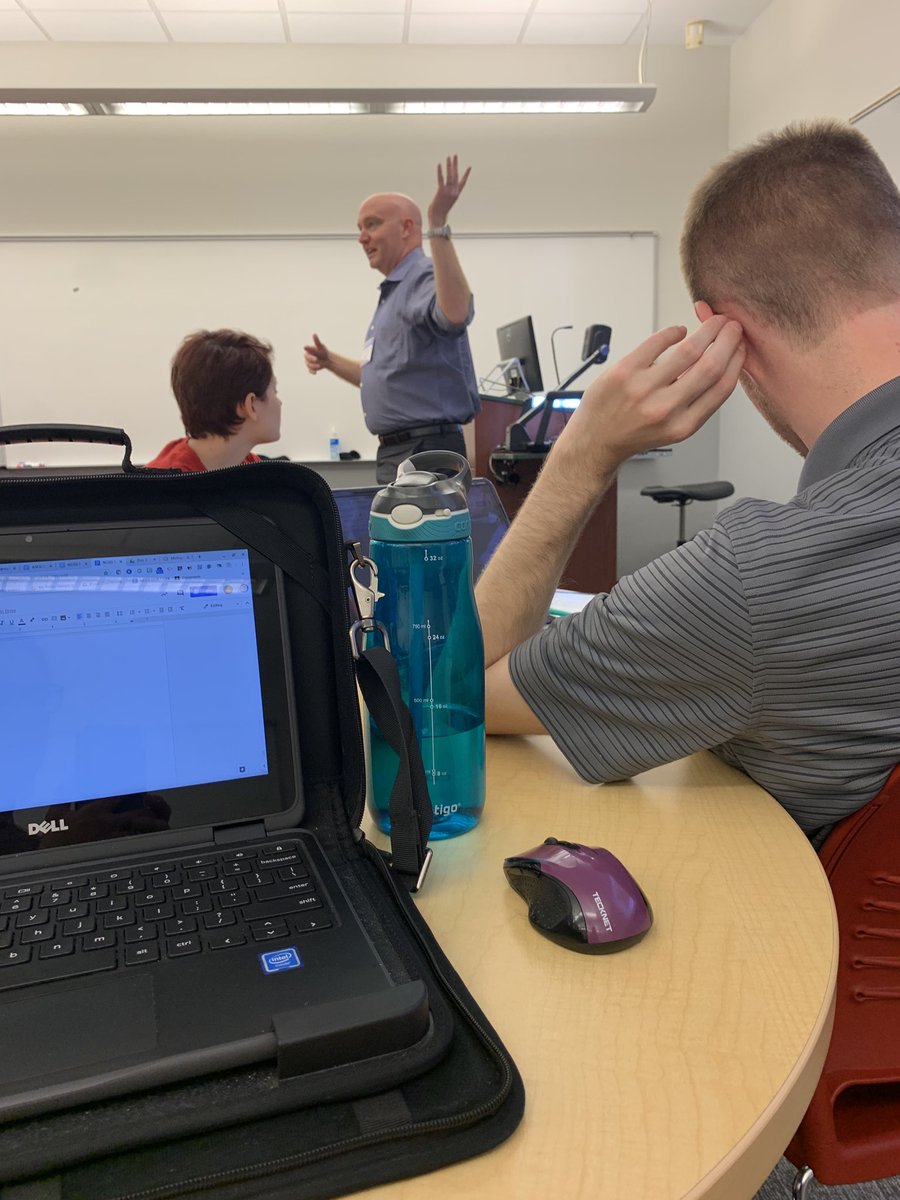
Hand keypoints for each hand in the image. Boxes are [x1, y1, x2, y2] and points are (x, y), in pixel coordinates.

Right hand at [303, 333, 329, 374]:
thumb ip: (317, 342)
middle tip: (317, 360)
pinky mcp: (310, 368)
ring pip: (308, 365)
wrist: (327, 359)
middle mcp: (307, 356)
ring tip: (319, 366)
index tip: (315, 357)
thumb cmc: (323, 351)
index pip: (307, 353)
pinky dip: (312, 371)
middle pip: (307, 359)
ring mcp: (308, 362)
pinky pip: (310, 370)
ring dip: (313, 366)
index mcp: (308, 351)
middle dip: (312, 360)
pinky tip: (315, 373)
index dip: (310, 355)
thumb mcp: (321, 347)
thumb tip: (314, 334)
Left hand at [428, 155, 470, 227]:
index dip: (466, 174)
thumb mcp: (445, 203)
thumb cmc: (439, 213)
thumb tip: (443, 195)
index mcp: (456, 195)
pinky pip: (441, 179)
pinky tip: (439, 164)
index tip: (469, 167)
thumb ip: (446, 196)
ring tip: (449, 157)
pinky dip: (440, 171)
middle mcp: (454, 192)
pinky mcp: (441, 192)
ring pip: (450, 175)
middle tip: (455, 155)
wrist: (437, 219)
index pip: (463, 182)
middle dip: (455, 164)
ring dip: (449, 165)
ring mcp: (448, 191)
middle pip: (456, 175)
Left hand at [554, 317, 744, 481]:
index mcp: (683, 425)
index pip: (722, 387)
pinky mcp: (624, 373)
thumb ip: (696, 402)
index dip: (737, 362)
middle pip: (711, 365)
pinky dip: (672, 332)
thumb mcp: (674, 429)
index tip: (741, 347)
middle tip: (732, 326)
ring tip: (712, 322)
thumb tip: (721, 364)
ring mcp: (643, 390)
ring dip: (706, 330)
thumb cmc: (634, 433)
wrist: (596, 442)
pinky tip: (678, 331)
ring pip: (688, 350)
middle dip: (727, 340)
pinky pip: (655, 342)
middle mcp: (665, 409)